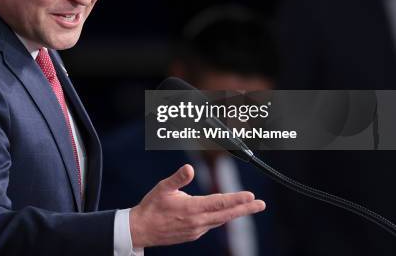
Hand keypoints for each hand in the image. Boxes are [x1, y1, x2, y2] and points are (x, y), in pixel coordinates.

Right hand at [129, 164, 265, 247]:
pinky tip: (224, 214)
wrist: (141, 230)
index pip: (219, 203)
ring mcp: (196, 230)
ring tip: (248, 207)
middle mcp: (197, 221)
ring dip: (236, 213)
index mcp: (191, 208)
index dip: (236, 199)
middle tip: (261, 204)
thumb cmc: (151, 207)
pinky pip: (211, 224)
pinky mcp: (193, 234)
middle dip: (245, 209)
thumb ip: (178, 178)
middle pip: (227, 214)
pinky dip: (221, 218)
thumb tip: (189, 168)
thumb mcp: (162, 188)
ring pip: (221, 220)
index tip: (251, 195)